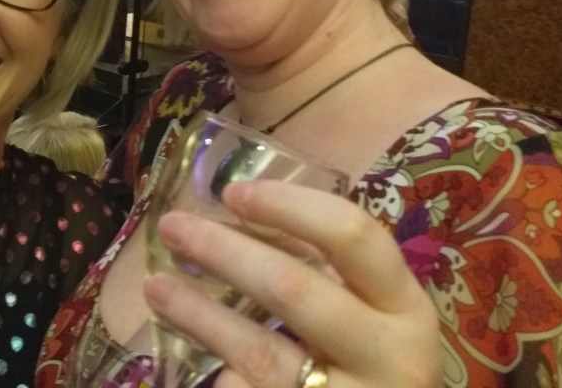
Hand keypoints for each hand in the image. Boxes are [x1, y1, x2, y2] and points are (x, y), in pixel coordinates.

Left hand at [143, 181, 441, 387]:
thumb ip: (321, 272)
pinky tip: (186, 353)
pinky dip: (219, 374)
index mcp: (405, 307)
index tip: (232, 192)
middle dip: (224, 251)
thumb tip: (233, 218)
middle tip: (172, 226)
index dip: (289, 206)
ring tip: (156, 286)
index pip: (353, 235)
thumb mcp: (367, 315)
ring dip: (199, 312)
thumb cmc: (371, 365)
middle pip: (294, 288)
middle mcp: (389, 356)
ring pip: (261, 351)